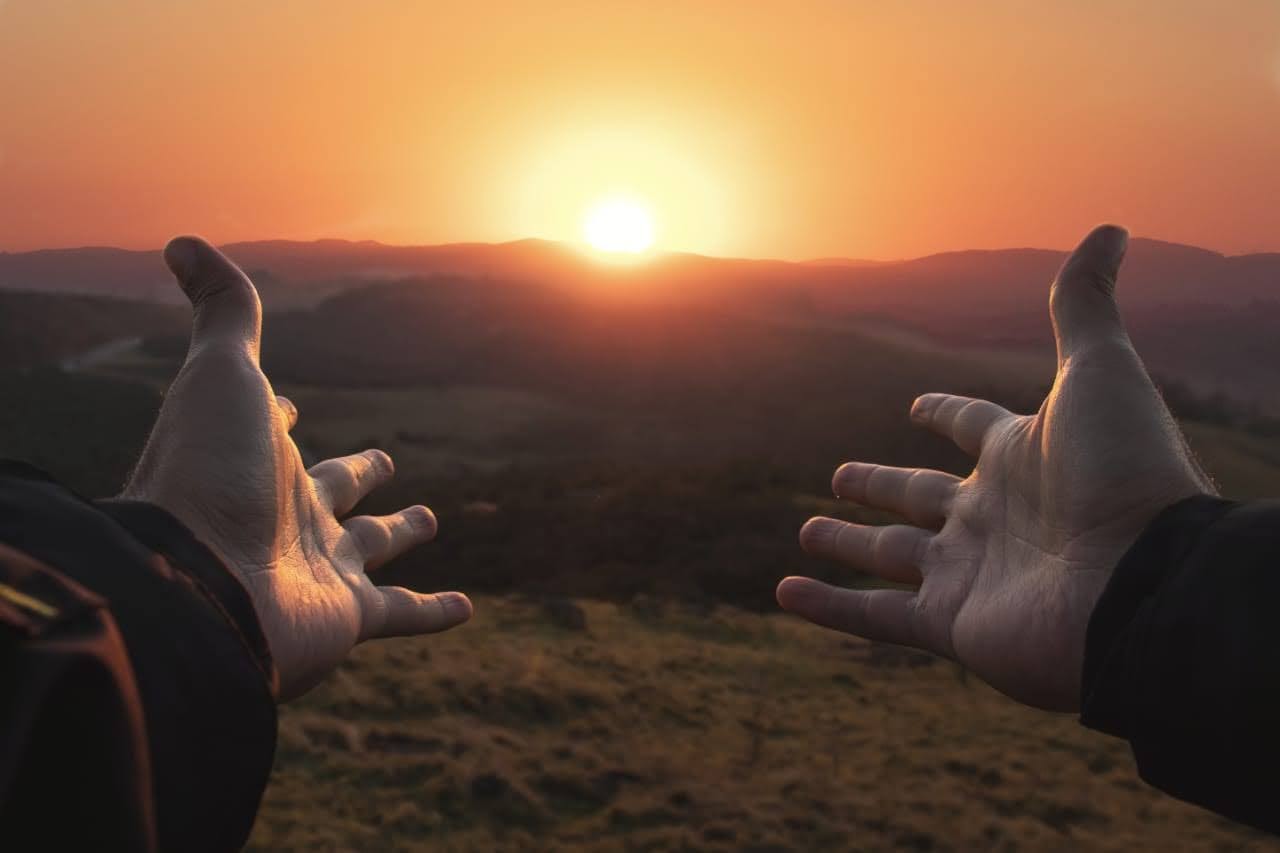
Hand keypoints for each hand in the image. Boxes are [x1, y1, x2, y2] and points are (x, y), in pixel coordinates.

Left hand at [123, 237, 471, 700]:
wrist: (197, 590)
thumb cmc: (206, 476)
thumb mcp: (224, 376)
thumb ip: (225, 314)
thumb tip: (182, 240)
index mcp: (257, 463)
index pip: (275, 433)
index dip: (282, 418)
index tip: (290, 406)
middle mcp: (285, 519)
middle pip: (332, 491)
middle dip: (357, 474)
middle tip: (385, 457)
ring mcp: (318, 572)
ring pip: (371, 549)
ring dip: (400, 536)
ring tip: (429, 520)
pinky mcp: (348, 618)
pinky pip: (401, 612)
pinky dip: (435, 610)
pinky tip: (466, 607)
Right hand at [778, 225, 1213, 710]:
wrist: (1143, 585)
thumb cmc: (1124, 475)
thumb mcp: (1097, 372)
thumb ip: (1083, 307)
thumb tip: (1109, 227)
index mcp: (1022, 457)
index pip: (974, 427)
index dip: (947, 412)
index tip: (919, 404)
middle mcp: (993, 516)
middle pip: (921, 496)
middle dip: (880, 485)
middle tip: (839, 476)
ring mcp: (971, 574)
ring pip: (892, 556)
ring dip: (849, 544)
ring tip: (807, 530)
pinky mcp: (952, 625)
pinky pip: (877, 616)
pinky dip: (831, 607)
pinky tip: (786, 592)